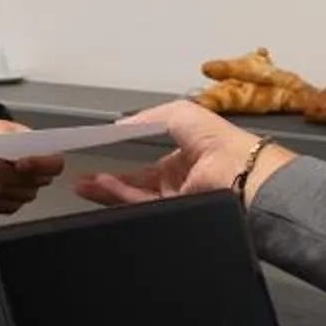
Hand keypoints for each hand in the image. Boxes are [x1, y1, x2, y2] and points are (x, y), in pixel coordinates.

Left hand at [0, 119, 63, 215]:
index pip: (54, 165)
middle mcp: (36, 178)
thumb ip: (2, 135)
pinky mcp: (5, 206)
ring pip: (1, 193)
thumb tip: (1, 144)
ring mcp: (21, 194)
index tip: (20, 162)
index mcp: (41, 153)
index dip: (40, 165)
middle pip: (20, 182)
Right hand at [75, 101, 290, 207]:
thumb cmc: (220, 140)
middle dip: (110, 179)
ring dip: (108, 189)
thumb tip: (119, 125)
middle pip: (138, 181)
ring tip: (83, 183)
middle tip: (83, 175)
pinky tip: (101, 185)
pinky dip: (119, 195)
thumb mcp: (180, 113)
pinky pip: (140, 204)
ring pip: (135, 195)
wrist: (243, 176)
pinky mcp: (174, 213)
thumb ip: (147, 118)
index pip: (150, 157)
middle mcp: (182, 178)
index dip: (125, 154)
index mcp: (188, 154)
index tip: (102, 151)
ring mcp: (178, 198)